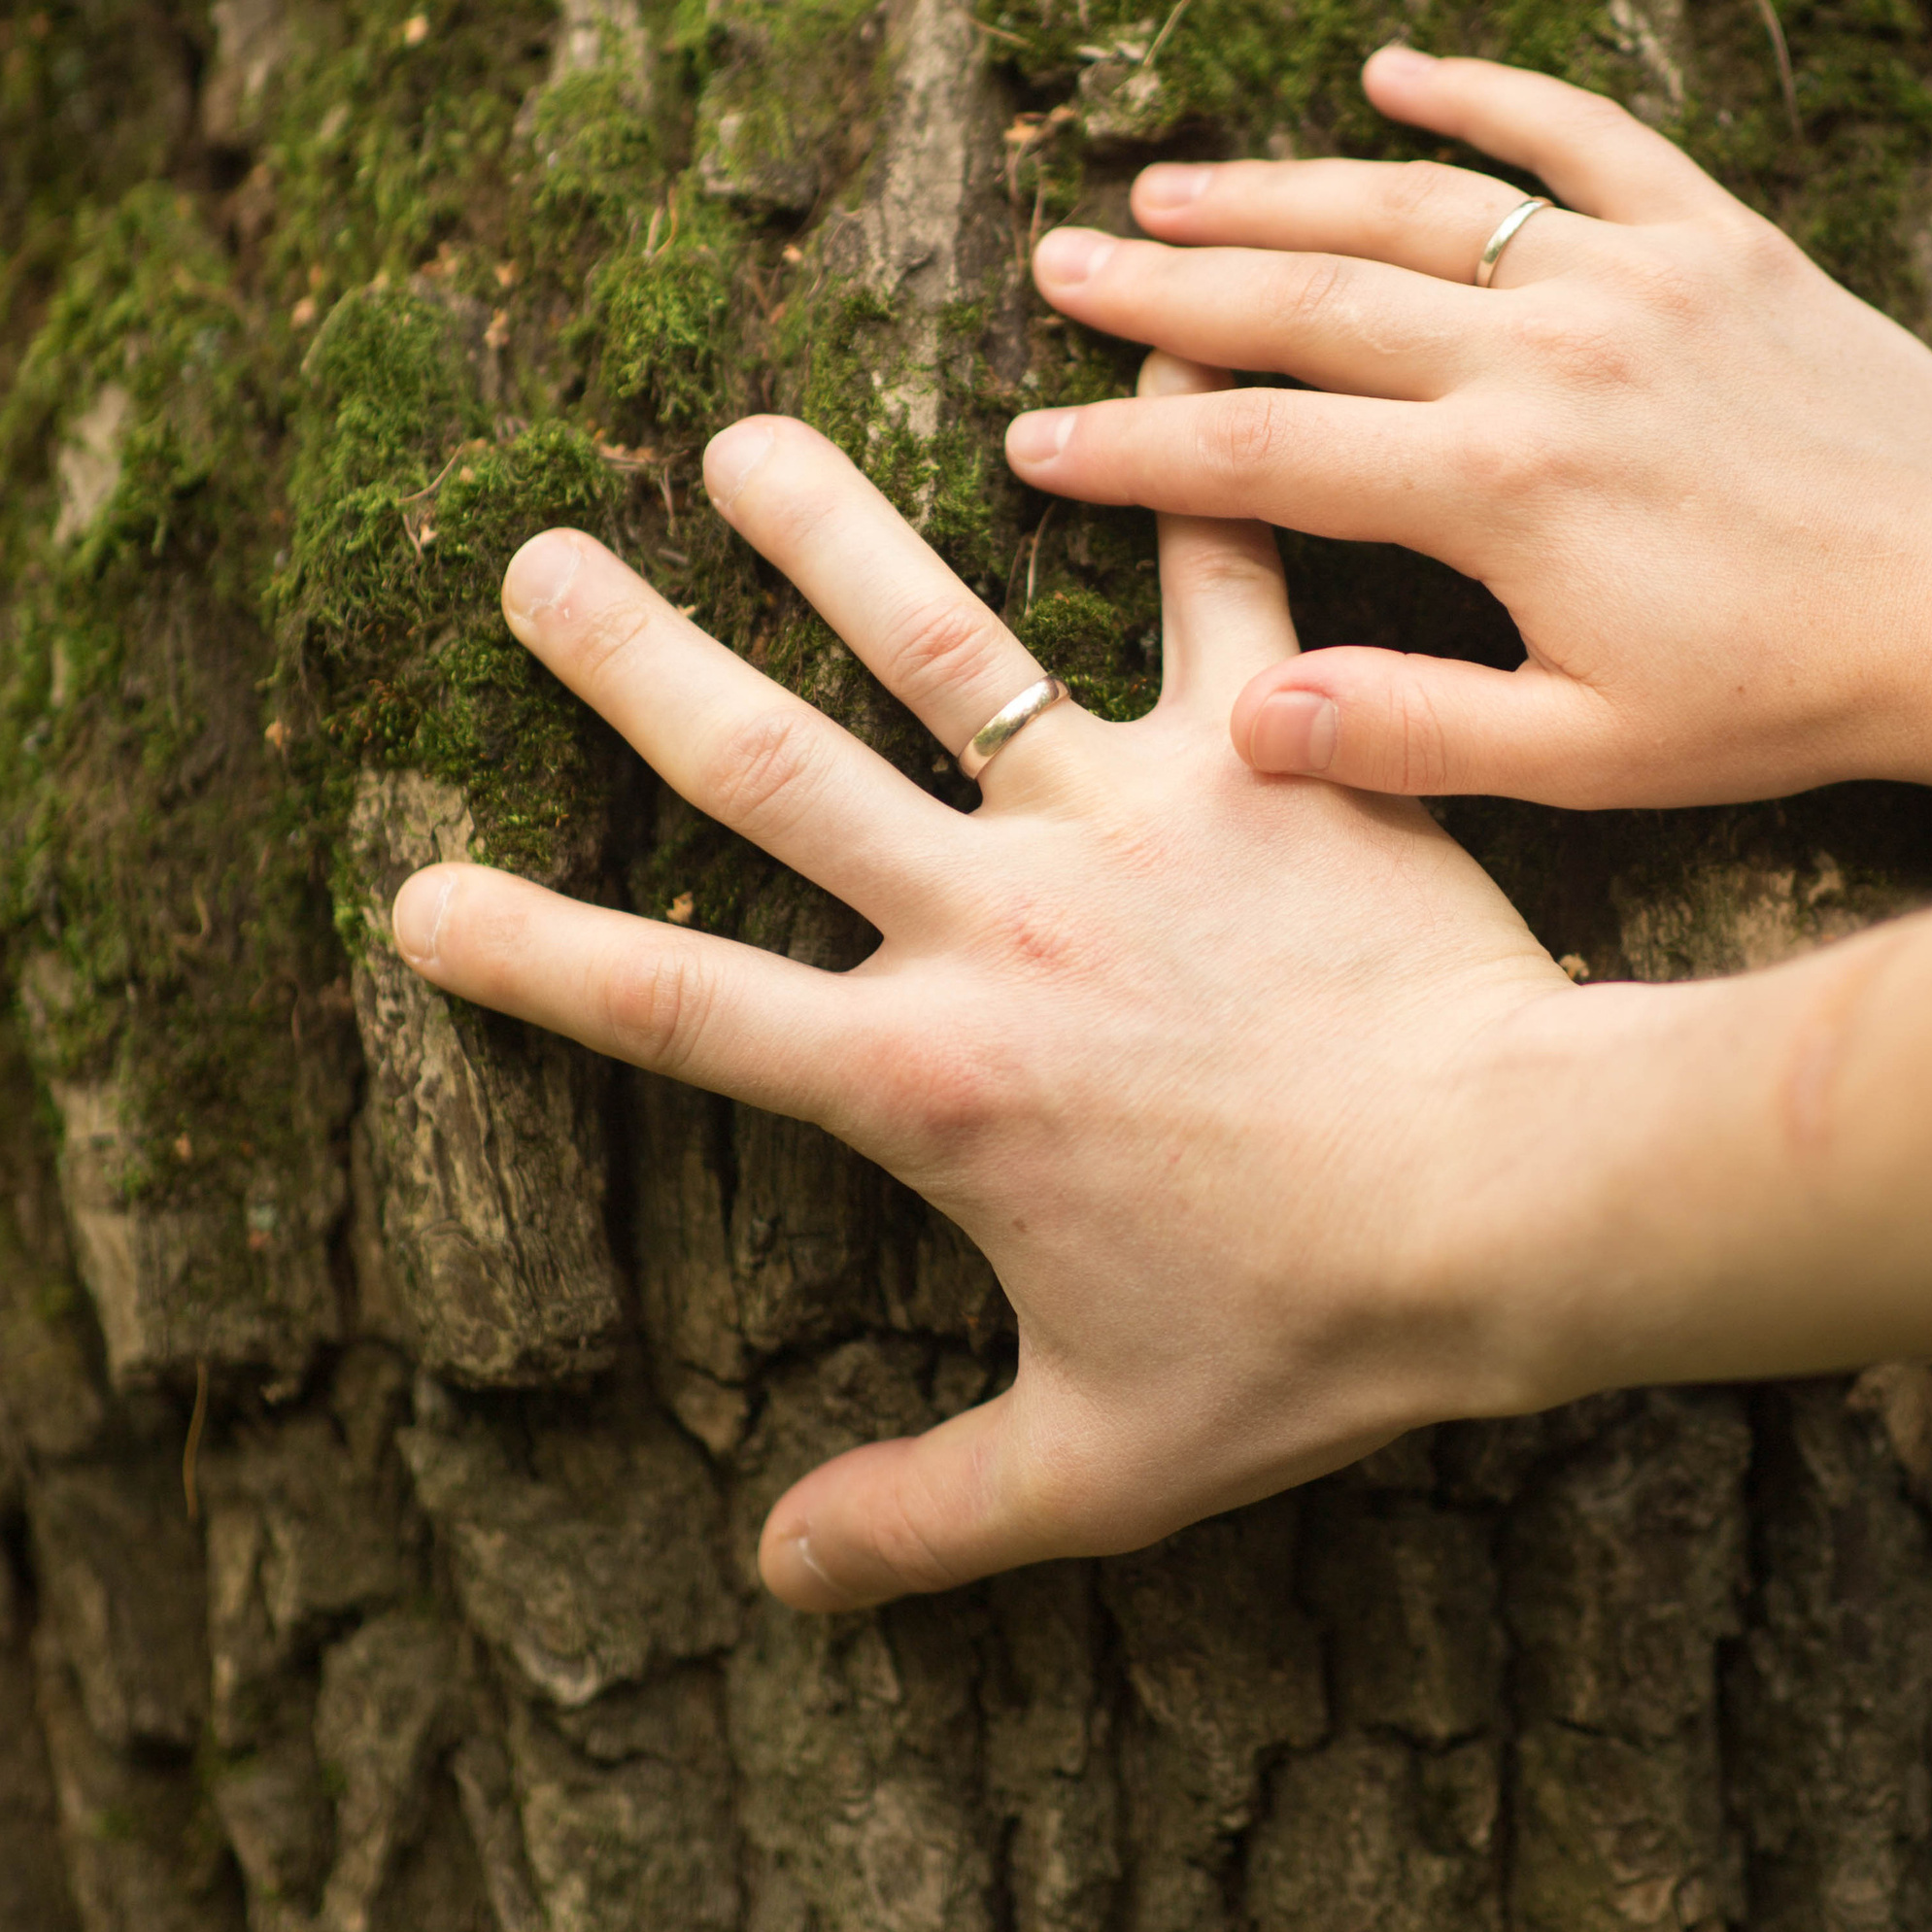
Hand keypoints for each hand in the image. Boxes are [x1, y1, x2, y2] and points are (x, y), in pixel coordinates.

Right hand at [390, 376, 1582, 1610]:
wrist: (1517, 1203)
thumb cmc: (1313, 1338)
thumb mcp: (1101, 1462)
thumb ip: (927, 1516)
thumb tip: (778, 1579)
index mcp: (930, 1083)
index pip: (681, 1010)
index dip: (535, 954)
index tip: (415, 889)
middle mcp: (994, 923)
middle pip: (771, 777)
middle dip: (634, 666)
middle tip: (532, 560)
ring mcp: (1126, 822)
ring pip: (944, 648)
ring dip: (831, 535)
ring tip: (742, 438)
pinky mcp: (1267, 754)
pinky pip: (1219, 589)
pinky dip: (1188, 475)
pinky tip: (1160, 351)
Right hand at [1005, 46, 1931, 832]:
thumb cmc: (1783, 702)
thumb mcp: (1588, 760)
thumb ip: (1409, 732)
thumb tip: (1244, 721)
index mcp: (1500, 487)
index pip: (1263, 455)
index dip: (1133, 448)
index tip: (1033, 439)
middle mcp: (1547, 354)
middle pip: (1310, 300)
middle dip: (1166, 288)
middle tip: (1057, 268)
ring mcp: (1633, 278)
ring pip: (1416, 206)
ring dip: (1279, 189)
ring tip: (1165, 188)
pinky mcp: (1719, 238)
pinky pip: (1584, 136)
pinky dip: (1485, 94)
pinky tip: (1391, 71)